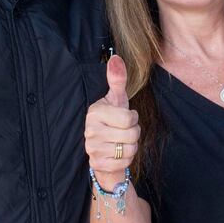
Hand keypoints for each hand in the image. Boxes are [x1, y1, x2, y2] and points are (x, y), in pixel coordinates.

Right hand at [85, 55, 140, 186]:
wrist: (105, 150)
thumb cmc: (113, 121)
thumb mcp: (117, 100)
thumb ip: (117, 79)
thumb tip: (116, 58)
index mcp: (95, 112)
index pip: (128, 118)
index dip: (133, 118)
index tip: (125, 118)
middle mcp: (90, 130)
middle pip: (131, 134)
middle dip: (134, 134)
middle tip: (123, 132)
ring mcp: (92, 148)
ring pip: (129, 150)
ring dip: (130, 147)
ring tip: (120, 142)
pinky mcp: (97, 164)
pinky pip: (124, 163)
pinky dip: (125, 161)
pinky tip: (117, 155)